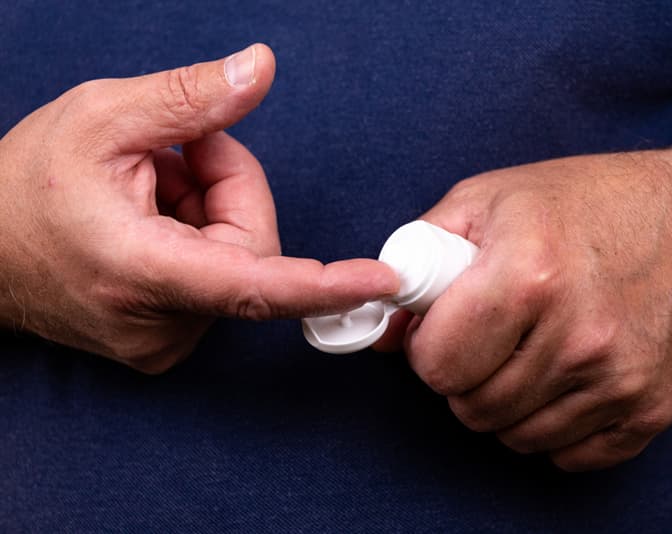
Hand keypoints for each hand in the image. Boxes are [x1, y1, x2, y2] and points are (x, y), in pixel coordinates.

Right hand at [0, 44, 397, 372]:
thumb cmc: (24, 187)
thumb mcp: (103, 117)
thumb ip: (191, 98)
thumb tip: (261, 69)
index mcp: (141, 271)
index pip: (254, 286)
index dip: (326, 284)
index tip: (381, 284)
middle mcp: (159, 322)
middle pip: (252, 246)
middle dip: (225, 186)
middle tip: (172, 160)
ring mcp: (163, 340)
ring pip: (238, 260)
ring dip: (207, 210)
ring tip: (148, 191)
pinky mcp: (165, 342)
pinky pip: (219, 282)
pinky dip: (198, 239)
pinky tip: (152, 221)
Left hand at [376, 142, 671, 469]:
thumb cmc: (586, 205)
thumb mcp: (490, 200)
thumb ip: (421, 258)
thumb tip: (384, 332)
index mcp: (529, 274)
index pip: (438, 363)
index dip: (430, 348)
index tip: (447, 329)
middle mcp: (577, 334)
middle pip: (472, 407)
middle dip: (465, 377)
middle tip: (490, 337)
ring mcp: (618, 378)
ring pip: (514, 436)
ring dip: (505, 403)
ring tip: (528, 351)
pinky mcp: (648, 409)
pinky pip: (567, 454)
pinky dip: (551, 426)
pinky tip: (562, 378)